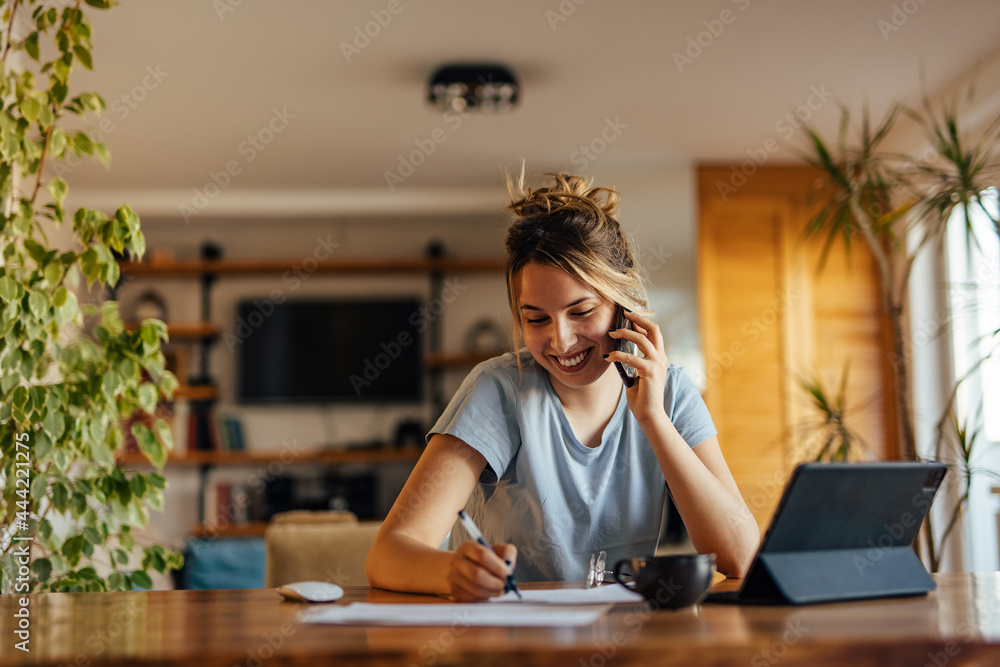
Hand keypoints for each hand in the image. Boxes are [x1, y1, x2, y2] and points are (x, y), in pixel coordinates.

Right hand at [446, 541, 516, 601]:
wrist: (463, 568)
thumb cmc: (484, 560)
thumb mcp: (496, 550)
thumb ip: (507, 553)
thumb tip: (509, 564)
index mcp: (468, 547)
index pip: (482, 555)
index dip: (497, 567)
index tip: (507, 573)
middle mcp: (457, 561)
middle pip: (476, 574)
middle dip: (495, 583)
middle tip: (505, 585)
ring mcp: (453, 577)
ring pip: (474, 589)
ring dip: (491, 592)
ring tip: (499, 590)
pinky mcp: (455, 591)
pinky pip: (471, 598)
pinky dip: (484, 597)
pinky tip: (489, 593)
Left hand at [607, 310, 668, 425]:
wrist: (650, 415)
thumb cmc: (642, 396)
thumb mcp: (637, 374)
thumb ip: (634, 362)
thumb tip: (620, 349)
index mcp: (659, 357)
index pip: (653, 333)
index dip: (641, 321)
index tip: (628, 314)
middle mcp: (661, 358)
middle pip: (653, 329)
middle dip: (638, 318)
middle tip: (623, 313)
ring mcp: (657, 364)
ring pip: (642, 339)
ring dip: (625, 332)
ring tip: (611, 332)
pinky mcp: (650, 372)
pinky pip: (631, 358)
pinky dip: (618, 355)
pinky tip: (608, 357)